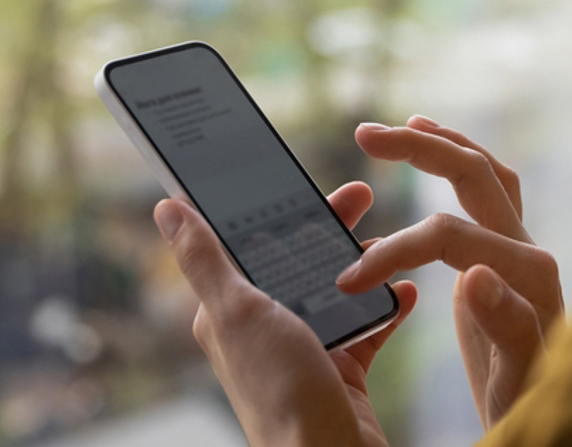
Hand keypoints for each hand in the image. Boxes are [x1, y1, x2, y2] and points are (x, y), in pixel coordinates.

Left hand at [154, 182, 417, 446]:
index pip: (248, 243)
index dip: (276, 208)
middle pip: (297, 260)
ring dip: (364, 264)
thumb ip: (205, 260)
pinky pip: (368, 325)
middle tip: (362, 195)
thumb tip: (167, 209)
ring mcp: (306, 348)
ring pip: (336, 288)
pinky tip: (405, 289)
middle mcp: (265, 326)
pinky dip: (387, 306)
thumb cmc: (279, 391)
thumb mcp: (237, 313)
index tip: (305, 180)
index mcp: (230, 310)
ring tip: (391, 243)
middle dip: (329, 227)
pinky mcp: (342, 369)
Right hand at [337, 116, 563, 428]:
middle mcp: (529, 251)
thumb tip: (475, 274)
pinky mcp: (510, 256)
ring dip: (444, 144)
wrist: (552, 413)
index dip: (394, 251)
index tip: (348, 280)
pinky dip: (461, 166)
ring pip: (487, 174)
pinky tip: (436, 160)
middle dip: (420, 148)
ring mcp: (521, 249)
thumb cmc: (532, 403)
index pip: (447, 236)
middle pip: (475, 175)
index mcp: (528, 276)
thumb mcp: (516, 378)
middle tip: (366, 134)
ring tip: (403, 127)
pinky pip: (489, 194)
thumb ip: (507, 326)